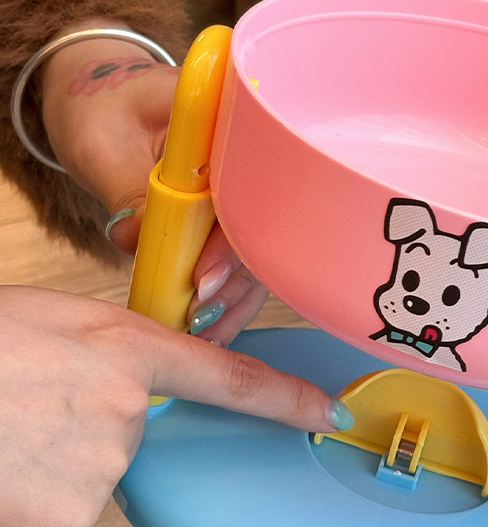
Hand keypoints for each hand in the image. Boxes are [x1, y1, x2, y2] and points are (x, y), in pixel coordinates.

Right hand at [0, 286, 351, 526]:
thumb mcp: (41, 327)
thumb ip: (100, 360)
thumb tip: (122, 403)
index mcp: (121, 350)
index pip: (231, 378)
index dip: (287, 398)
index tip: (327, 414)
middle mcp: (125, 412)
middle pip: (126, 443)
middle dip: (80, 436)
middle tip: (21, 417)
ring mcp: (97, 473)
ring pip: (84, 488)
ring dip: (43, 475)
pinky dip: (22, 513)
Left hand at [40, 23, 262, 343]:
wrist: (105, 109)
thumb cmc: (103, 109)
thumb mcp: (102, 143)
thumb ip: (124, 188)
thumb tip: (139, 238)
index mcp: (230, 125)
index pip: (252, 191)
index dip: (234, 242)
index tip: (202, 281)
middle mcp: (251, 163)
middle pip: (264, 235)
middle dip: (234, 286)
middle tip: (198, 322)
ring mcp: (247, 198)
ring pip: (259, 260)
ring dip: (232, 303)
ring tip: (200, 336)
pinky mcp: (236, 224)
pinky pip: (242, 267)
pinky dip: (225, 300)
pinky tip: (206, 327)